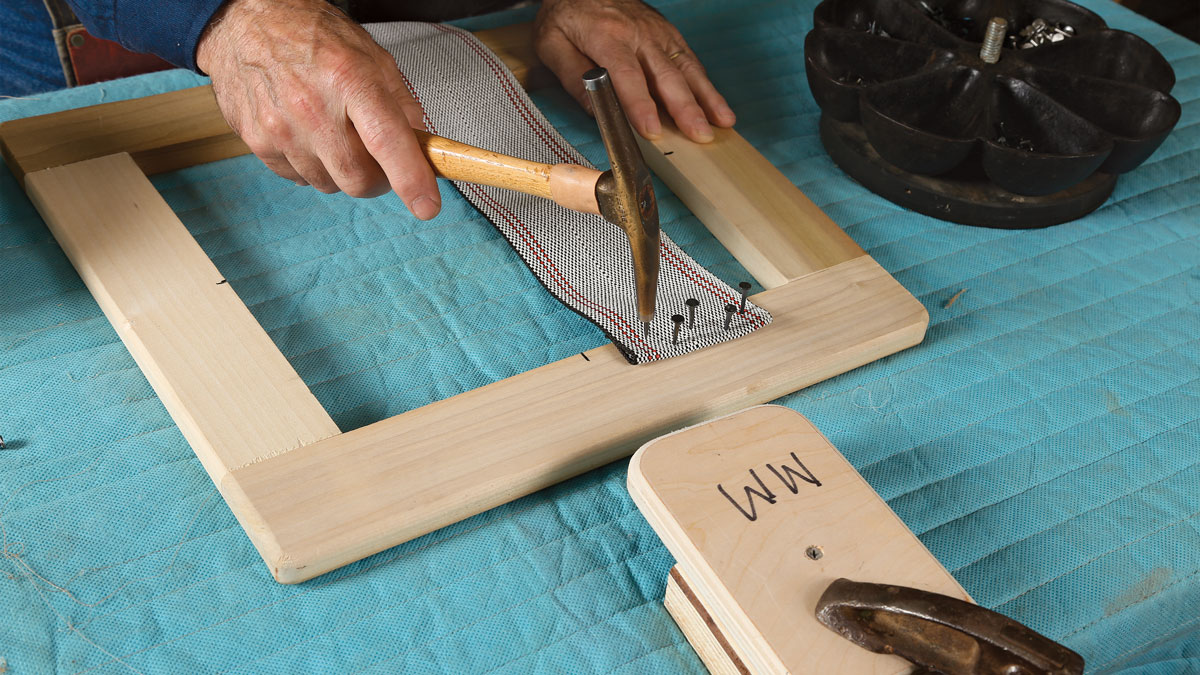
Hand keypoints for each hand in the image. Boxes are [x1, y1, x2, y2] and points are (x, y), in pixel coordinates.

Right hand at [196, 0, 440, 217]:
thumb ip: (402, 105)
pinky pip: (299, 179)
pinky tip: (308, 135)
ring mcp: (280, 127)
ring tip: (335, 134)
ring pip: (329, 185)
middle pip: (358, 179)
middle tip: (378, 159)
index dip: (410, 179)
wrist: (247, 23)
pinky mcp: (257, 142)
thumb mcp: (371, 56)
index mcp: (348, 78)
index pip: (386, 141)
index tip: (427, 206)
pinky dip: (313, 167)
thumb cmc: (314, 37)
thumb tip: (421, 149)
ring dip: (342, 171)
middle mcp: (311, 106)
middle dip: (377, 179)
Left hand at [534, 0, 735, 142]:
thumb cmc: (567, 15)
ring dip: (706, 97)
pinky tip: (718, 106)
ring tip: (722, 122)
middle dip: (685, 108)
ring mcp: (658, 33)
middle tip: (698, 134)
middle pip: (666, 75)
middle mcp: (638, 34)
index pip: (628, 75)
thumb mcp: (551, 43)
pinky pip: (690, 61)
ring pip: (686, 68)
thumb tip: (593, 109)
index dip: (641, 105)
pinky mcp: (668, 35)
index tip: (651, 130)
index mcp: (607, 36)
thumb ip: (571, 76)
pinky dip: (706, 85)